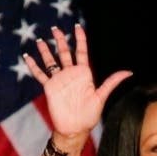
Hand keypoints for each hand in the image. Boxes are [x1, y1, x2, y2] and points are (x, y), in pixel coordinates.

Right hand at [23, 24, 132, 138]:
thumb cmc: (89, 115)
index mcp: (84, 74)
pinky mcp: (50, 88)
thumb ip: (112, 82)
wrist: (75, 128)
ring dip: (46, 51)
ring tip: (40, 40)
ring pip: (51, 62)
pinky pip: (40, 75)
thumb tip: (129, 72)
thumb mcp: (102, 96)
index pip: (81, 52)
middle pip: (65, 53)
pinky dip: (33, 66)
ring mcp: (59, 80)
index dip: (80, 39)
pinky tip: (27, 57)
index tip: (77, 27)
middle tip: (55, 28)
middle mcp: (71, 75)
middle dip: (60, 40)